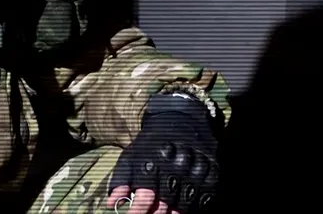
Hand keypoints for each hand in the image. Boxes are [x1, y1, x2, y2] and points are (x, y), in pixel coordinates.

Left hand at [104, 93, 219, 213]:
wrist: (182, 118)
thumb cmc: (152, 142)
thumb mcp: (131, 154)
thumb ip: (120, 179)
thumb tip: (111, 204)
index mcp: (154, 158)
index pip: (145, 193)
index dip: (139, 210)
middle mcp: (177, 163)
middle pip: (166, 201)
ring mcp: (196, 167)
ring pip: (185, 202)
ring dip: (173, 213)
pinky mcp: (211, 171)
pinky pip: (203, 198)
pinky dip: (192, 207)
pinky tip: (181, 210)